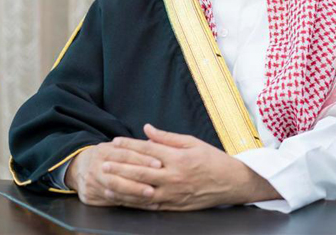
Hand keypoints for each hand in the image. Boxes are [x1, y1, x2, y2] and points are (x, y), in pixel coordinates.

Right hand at [64, 142, 162, 208]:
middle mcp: (95, 168)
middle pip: (117, 177)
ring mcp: (91, 184)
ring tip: (152, 197)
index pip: (124, 155)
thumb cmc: (104, 156)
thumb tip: (155, 142)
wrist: (77, 168)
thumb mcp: (114, 147)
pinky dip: (130, 204)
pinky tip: (144, 204)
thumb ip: (134, 146)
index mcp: (102, 151)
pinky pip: (113, 202)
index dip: (142, 159)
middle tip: (155, 186)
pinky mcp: (90, 198)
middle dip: (137, 183)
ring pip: (115, 192)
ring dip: (134, 195)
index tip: (159, 164)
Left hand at [104, 124, 279, 210]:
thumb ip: (167, 137)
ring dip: (122, 186)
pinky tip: (122, 198)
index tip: (115, 142)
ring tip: (106, 181)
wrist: (232, 183)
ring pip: (141, 191)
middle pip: (140, 171)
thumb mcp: (192, 142)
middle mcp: (174, 177)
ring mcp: (173, 194)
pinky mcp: (174, 207)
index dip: (129, 145)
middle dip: (119, 167)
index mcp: (178, 158)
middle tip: (103, 163)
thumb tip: (147, 128)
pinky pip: (149, 206)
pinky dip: (134, 201)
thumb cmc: (213, 160)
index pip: (148, 150)